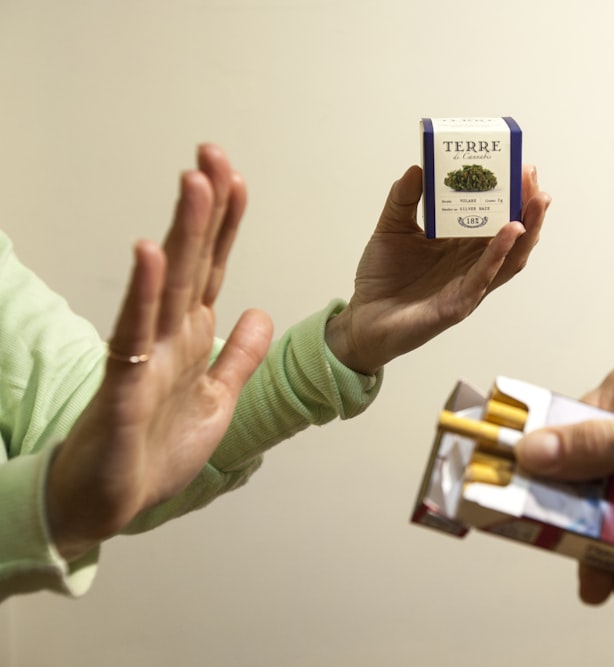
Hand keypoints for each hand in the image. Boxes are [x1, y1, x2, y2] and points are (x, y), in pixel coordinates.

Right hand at [45, 144, 273, 559]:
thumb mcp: (218, 400)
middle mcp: (168, 336)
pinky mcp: (125, 385)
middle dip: (205, 208)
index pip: (214, 269)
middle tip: (212, 152)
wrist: (110, 501)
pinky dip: (145, 293)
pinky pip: (135, 332)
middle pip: (193, 261)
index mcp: (190, 338)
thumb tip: (260, 312)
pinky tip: (151, 254)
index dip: (227, 225)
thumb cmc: (155, 450)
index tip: (236, 179)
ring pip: (167, 283)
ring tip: (193, 183)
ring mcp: (145, 355)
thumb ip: (239, 356)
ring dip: (183, 233)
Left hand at [324, 165, 549, 373]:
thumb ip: (403, 199)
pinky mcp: (459, 304)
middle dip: (528, 206)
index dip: (511, 194)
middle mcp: (472, 264)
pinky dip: (500, 253)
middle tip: (532, 177)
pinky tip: (511, 231)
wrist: (364, 318)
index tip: (520, 166)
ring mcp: (469, 285)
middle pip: (512, 235)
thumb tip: (418, 168)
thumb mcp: (391, 228)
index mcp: (461, 245)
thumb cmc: (382, 279)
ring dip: (528, 229)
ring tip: (537, 202)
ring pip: (510, 258)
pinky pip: (485, 276)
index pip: (495, 216)